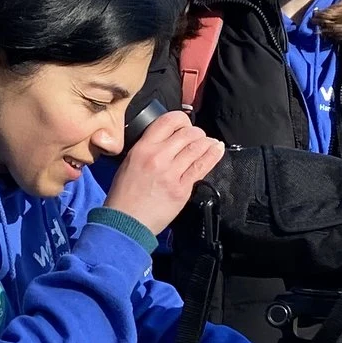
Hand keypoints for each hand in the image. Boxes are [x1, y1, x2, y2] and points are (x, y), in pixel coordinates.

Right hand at [104, 108, 225, 234]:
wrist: (126, 223)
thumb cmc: (124, 196)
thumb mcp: (129, 163)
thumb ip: (147, 149)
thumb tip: (168, 140)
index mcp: (142, 148)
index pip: (168, 121)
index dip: (182, 119)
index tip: (185, 124)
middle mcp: (158, 157)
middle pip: (187, 133)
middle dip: (196, 133)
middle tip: (198, 137)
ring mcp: (171, 173)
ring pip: (197, 147)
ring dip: (206, 142)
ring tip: (210, 143)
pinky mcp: (182, 188)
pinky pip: (202, 166)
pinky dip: (213, 155)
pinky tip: (217, 149)